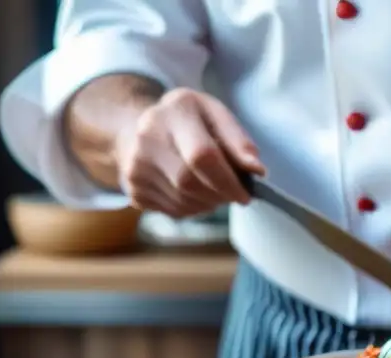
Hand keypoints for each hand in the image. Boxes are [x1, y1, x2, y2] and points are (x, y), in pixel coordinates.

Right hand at [115, 88, 265, 217]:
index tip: (246, 193)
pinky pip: (174, 211)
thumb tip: (257, 170)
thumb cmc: (187, 121)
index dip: (229, 181)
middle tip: (233, 193)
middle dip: (220, 195)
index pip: (202, 156)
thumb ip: (239, 140)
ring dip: (209, 203)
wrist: (136, 128)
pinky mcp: (134, 191)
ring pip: (184, 203)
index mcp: (173, 112)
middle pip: (191, 184)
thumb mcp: (215, 114)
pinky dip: (194, 208)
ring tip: (214, 189)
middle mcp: (146, 138)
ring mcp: (135, 167)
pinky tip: (195, 193)